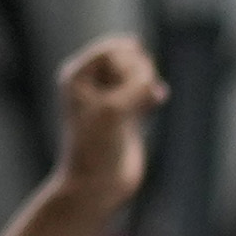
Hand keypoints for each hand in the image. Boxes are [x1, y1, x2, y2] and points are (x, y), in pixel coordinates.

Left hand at [50, 35, 164, 214]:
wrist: (97, 185)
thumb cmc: (96, 147)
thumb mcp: (114, 108)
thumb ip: (137, 85)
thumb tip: (156, 84)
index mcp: (77, 76)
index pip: (112, 51)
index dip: (127, 66)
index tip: (126, 90)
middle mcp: (91, 84)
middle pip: (128, 58)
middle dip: (139, 72)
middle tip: (136, 98)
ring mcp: (110, 98)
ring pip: (139, 74)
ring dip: (148, 81)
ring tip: (149, 99)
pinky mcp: (127, 115)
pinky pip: (146, 90)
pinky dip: (153, 92)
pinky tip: (159, 99)